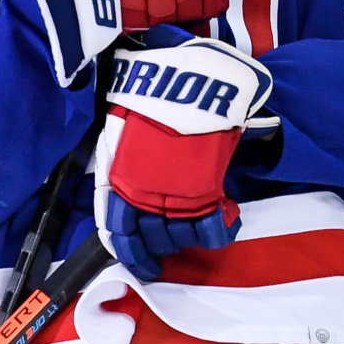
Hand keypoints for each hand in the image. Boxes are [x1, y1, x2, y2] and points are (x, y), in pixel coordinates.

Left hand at [93, 26, 273, 279]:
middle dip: (160, 246)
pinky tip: (224, 219)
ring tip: (194, 229)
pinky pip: (212, 229)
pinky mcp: (207, 190)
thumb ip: (120, 166)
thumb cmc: (148, 98)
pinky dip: (219, 232)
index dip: (132, 254)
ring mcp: (177, 194)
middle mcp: (146, 194)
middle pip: (152, 239)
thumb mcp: (121, 133)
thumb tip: (120, 195)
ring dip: (188, 238)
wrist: (187, 79)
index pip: (119, 233)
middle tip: (169, 246)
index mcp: (121, 181)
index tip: (144, 264)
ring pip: (180, 237)